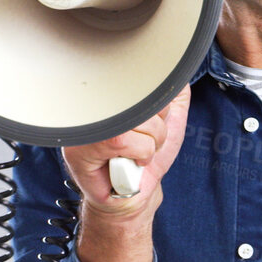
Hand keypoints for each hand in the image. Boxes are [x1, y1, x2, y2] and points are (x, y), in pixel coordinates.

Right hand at [60, 88, 191, 224]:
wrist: (134, 193)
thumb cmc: (146, 155)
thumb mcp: (169, 116)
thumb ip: (172, 90)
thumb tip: (178, 68)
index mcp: (109, 90)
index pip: (144, 79)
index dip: (159, 105)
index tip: (152, 121)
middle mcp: (92, 101)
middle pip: (145, 98)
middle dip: (157, 125)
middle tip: (143, 140)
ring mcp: (85, 123)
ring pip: (140, 121)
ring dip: (151, 143)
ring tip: (136, 152)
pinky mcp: (82, 146)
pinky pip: (129, 142)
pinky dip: (141, 155)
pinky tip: (129, 162)